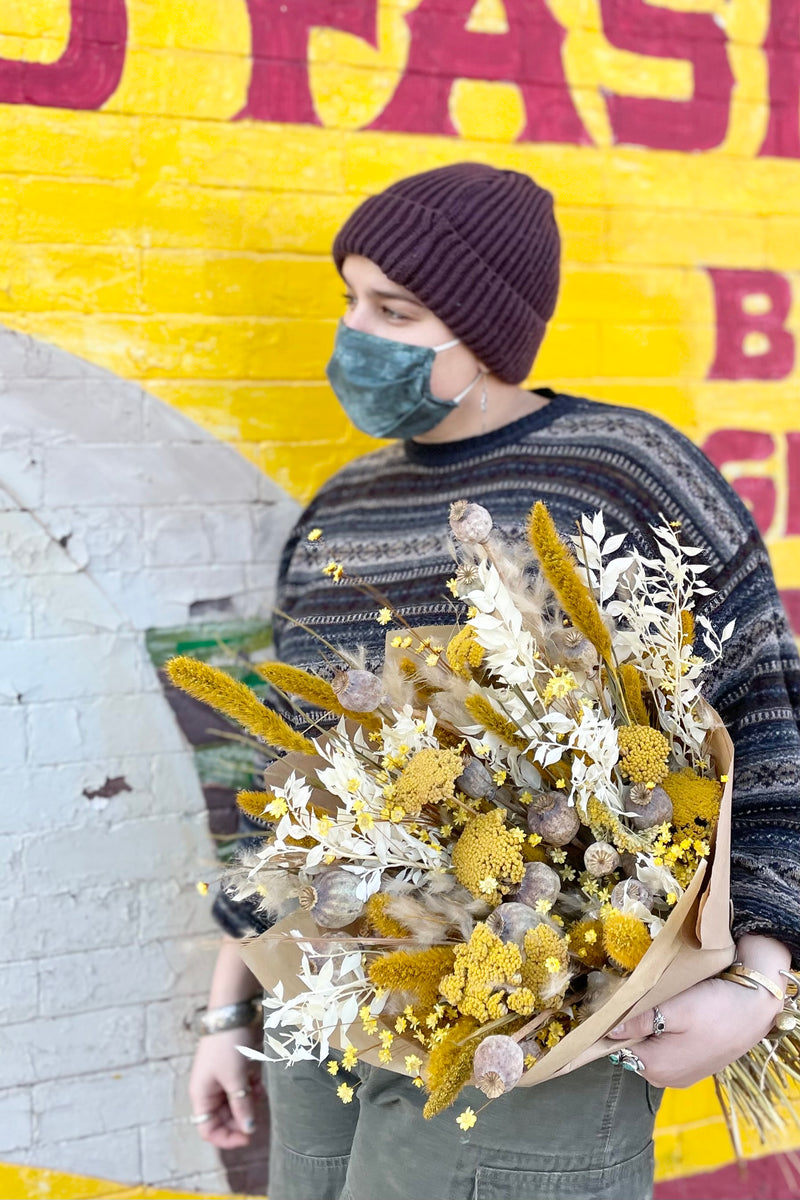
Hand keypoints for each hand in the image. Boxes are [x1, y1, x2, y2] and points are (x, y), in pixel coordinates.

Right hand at [188, 1024, 264, 1147]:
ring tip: (259, 1095)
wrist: (234, 1012)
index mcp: (202, 1095)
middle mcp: (210, 1089)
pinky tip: (260, 1086)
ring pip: (236, 1103)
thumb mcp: (235, 1079)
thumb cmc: (227, 1046)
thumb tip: (248, 1129)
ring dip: (249, 1104)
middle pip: (224, 1117)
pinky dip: (253, 1090)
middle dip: (241, 1120)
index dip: (226, 1138)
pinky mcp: (237, 1067)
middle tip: (258, 1118)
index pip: (208, 1128)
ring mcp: (224, 1078)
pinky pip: (244, 1088)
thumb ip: (242, 1106)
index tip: (247, 1138)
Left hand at [604, 974, 781, 1087]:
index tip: (617, 1006)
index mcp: (655, 1068)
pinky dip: (665, 1034)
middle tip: (642, 1001)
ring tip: (661, 1007)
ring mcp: (680, 1076)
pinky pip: (667, 1051)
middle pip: (632, 1049)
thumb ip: (639, 1022)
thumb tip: (610, 1032)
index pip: (617, 1047)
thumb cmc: (714, 1008)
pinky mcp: (692, 1067)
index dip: (614, 1026)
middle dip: (633, 1027)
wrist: (754, 1011)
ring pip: (650, 1048)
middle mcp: (665, 1079)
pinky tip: (676, 1017)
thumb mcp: (673, 1009)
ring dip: (649, 1029)